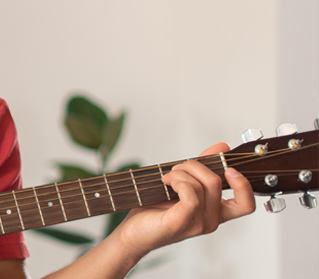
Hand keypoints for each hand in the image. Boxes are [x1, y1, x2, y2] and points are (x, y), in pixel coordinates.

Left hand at [105, 142, 255, 254]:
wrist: (133, 233)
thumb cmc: (156, 210)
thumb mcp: (183, 184)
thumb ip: (203, 168)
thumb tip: (222, 147)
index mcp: (216, 212)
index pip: (246, 204)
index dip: (243, 184)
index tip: (229, 168)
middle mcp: (212, 220)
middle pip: (217, 182)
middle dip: (196, 166)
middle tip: (177, 168)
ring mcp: (198, 224)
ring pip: (204, 185)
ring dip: (182, 172)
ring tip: (168, 177)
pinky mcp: (182, 222)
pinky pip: (192, 196)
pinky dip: (180, 182)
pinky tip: (168, 184)